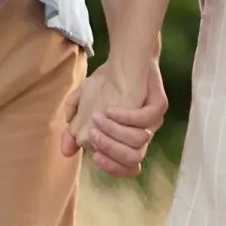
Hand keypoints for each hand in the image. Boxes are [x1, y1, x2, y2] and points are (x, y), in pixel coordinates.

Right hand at [61, 58, 166, 178]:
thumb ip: (74, 128)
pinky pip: (146, 119)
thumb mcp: (83, 105)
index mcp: (128, 140)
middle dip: (110, 150)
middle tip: (93, 134)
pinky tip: (110, 109)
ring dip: (115, 132)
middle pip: (133, 159)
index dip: (112, 167)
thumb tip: (66, 151)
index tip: (94, 156)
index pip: (126, 167)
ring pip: (139, 141)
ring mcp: (153, 121)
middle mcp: (142, 134)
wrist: (125, 57)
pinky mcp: (159, 105)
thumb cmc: (106, 84)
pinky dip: (126, 117)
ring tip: (98, 117)